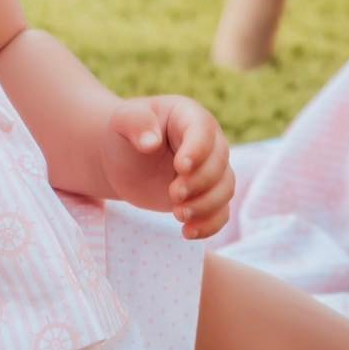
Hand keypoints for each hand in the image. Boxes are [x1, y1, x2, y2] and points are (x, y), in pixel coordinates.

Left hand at [98, 95, 233, 239]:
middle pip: (219, 164)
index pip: (203, 130)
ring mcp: (210, 170)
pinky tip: (188, 233)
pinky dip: (210, 225)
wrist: (124, 158)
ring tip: (178, 215)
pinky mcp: (206, 195)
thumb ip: (136, 123)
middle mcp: (208, 142)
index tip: (180, 167)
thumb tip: (150, 143)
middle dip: (199, 183)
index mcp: (189, 116)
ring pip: (225, 190)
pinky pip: (221, 212)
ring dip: (206, 206)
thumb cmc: (125, 133)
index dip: (197, 150)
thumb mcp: (123, 120)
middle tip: (173, 195)